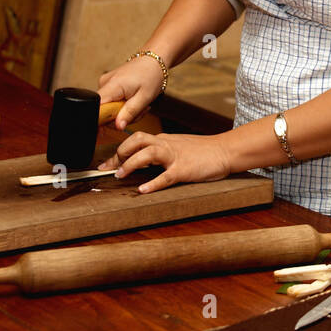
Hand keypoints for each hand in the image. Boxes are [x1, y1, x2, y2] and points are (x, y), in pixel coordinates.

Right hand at [97, 57, 164, 129]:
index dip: (104, 120)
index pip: (97, 108)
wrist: (153, 60)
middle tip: (138, 111)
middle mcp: (104, 83)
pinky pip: (111, 102)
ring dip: (124, 111)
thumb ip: (130, 113)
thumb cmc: (151, 75)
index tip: (119, 122)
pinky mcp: (107, 85)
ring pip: (108, 108)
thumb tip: (118, 126)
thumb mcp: (144, 97)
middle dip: (121, 117)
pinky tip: (132, 100)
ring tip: (138, 104)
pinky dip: (122, 105)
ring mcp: (105, 83)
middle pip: (103, 111)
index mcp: (112, 85)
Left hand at [97, 131, 232, 193]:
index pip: (135, 141)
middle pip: (137, 141)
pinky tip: (143, 190)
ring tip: (120, 174)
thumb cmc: (204, 151)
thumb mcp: (179, 147)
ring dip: (131, 163)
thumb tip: (143, 161)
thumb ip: (162, 152)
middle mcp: (166, 145)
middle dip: (120, 153)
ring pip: (148, 153)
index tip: (105, 164)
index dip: (118, 152)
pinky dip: (153, 183)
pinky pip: (166, 176)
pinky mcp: (184, 169)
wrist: (225, 151)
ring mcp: (175, 156)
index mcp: (164, 141)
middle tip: (109, 168)